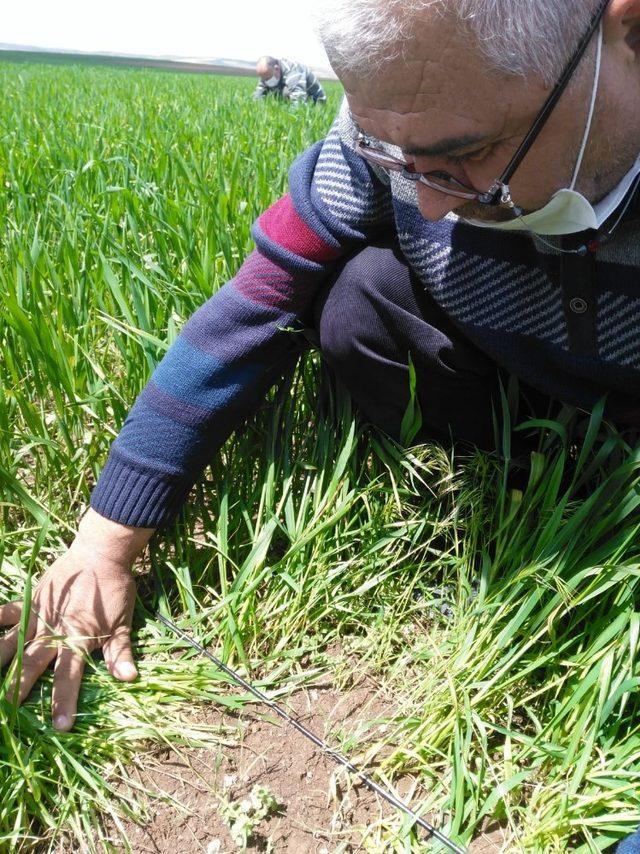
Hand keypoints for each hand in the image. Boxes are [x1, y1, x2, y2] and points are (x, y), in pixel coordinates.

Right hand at [0, 509, 153, 729]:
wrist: (102, 554)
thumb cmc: (115, 591)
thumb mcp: (123, 623)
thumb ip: (121, 653)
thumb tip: (129, 679)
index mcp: (77, 639)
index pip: (69, 677)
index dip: (64, 701)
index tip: (59, 726)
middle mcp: (53, 631)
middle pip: (31, 664)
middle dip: (17, 690)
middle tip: (5, 713)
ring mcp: (38, 616)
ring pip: (10, 643)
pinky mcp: (30, 601)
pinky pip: (6, 613)